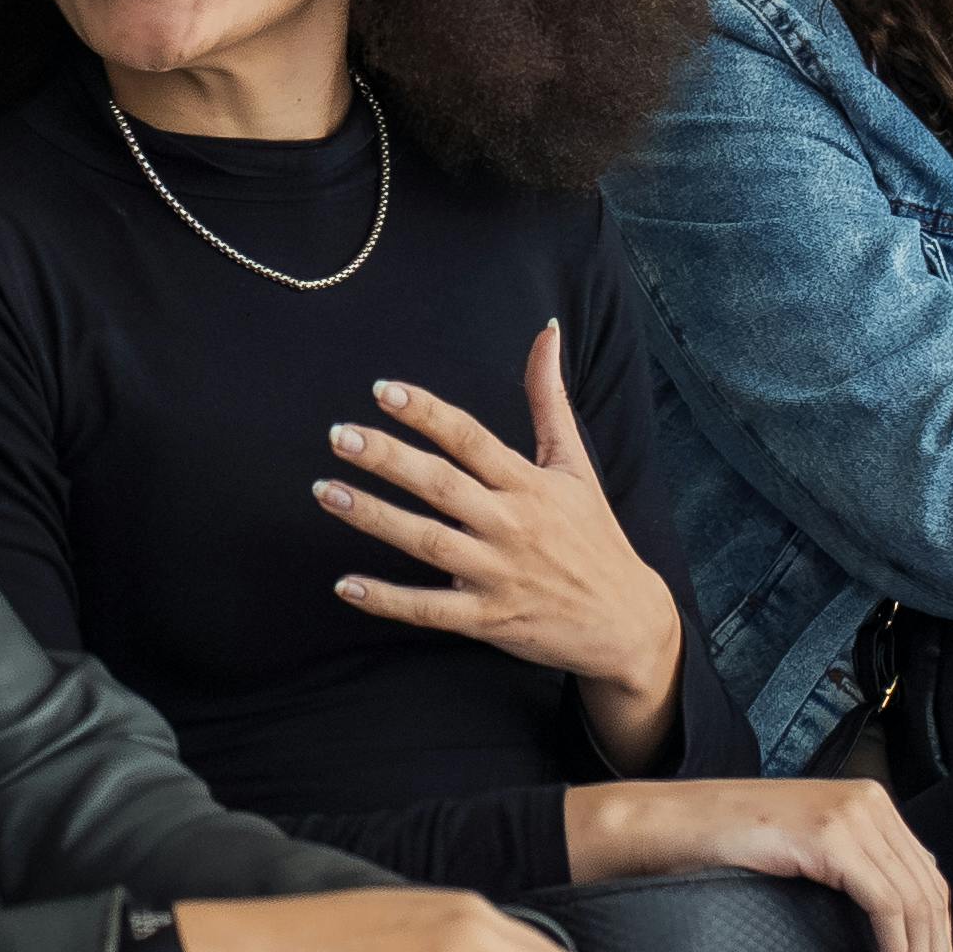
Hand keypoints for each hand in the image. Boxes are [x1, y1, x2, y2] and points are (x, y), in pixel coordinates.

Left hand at [325, 324, 686, 764]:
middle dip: (388, 459)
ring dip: (374, 517)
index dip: (427, 413)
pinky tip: (344, 584)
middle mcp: (512, 525)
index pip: (471, 439)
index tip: (383, 391)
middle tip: (339, 436)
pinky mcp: (487, 619)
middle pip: (442, 485)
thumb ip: (549, 398)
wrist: (625, 621)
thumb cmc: (594, 535)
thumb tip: (546, 330)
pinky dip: (386, 599)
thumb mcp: (576, 464)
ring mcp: (498, 574)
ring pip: (427, 542)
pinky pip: (428, 609)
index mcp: (530, 484)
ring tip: (327, 492)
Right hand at [566, 778, 952, 951]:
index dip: (938, 932)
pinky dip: (895, 946)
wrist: (664, 826)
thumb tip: (892, 929)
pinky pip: (886, 902)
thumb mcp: (799, 853)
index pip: (925, 874)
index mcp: (867, 801)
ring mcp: (851, 815)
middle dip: (937, 951)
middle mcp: (869, 801)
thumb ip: (846, 871)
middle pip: (929, 888)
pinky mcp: (830, 837)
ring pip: (914, 899)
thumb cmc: (718, 848)